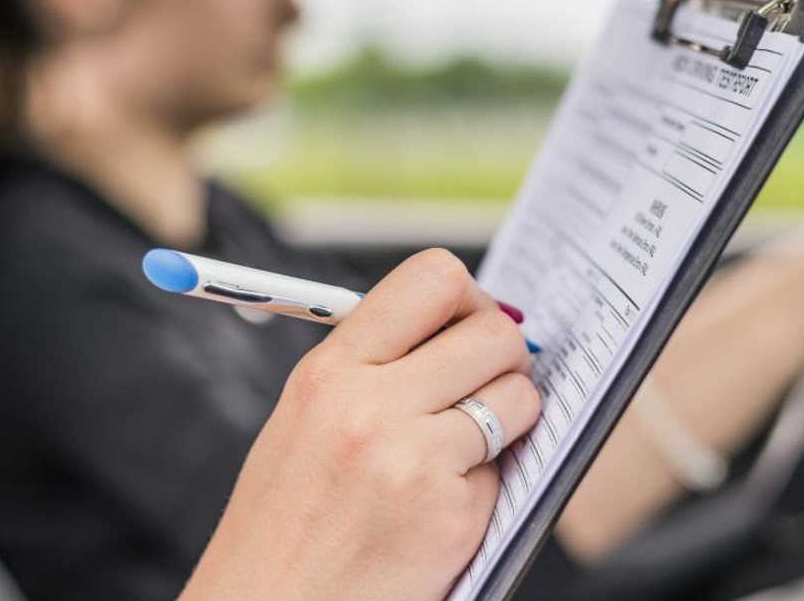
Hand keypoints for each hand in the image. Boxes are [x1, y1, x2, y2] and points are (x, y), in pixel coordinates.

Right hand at [181, 249, 540, 600]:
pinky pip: (504, 470)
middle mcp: (368, 403)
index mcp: (329, 370)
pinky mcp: (449, 513)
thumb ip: (374, 369)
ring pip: (517, 396)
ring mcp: (412, 458)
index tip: (467, 326)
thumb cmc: (287, 525)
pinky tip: (441, 509)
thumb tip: (460, 325)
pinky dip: (486, 488)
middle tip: (485, 386)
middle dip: (504, 356)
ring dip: (508, 419)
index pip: (432, 278)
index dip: (469, 298)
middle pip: (494, 331)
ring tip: (463, 452)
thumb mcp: (305, 421)